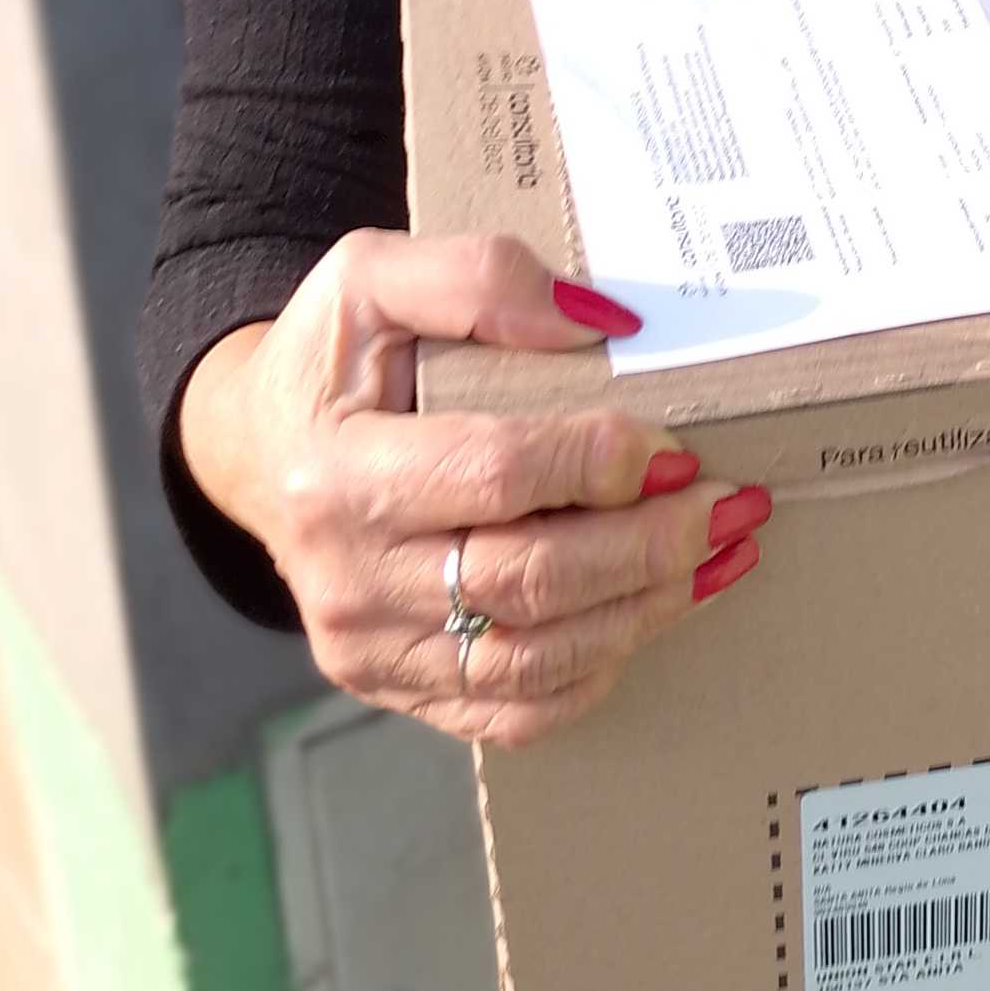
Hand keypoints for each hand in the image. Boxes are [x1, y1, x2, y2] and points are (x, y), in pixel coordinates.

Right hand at [177, 232, 766, 746]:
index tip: (671, 445)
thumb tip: (601, 325)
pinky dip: (597, 668)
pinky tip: (651, 611)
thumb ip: (477, 279)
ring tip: (721, 554)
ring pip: (536, 657)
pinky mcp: (395, 687)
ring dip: (647, 608)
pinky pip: (514, 712)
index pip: (494, 475)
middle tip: (732, 504)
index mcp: (338, 472)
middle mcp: (347, 577)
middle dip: (651, 544)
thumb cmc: (328, 362)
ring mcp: (369, 648)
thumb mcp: (371, 277)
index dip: (597, 462)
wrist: (258, 452)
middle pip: (529, 579)